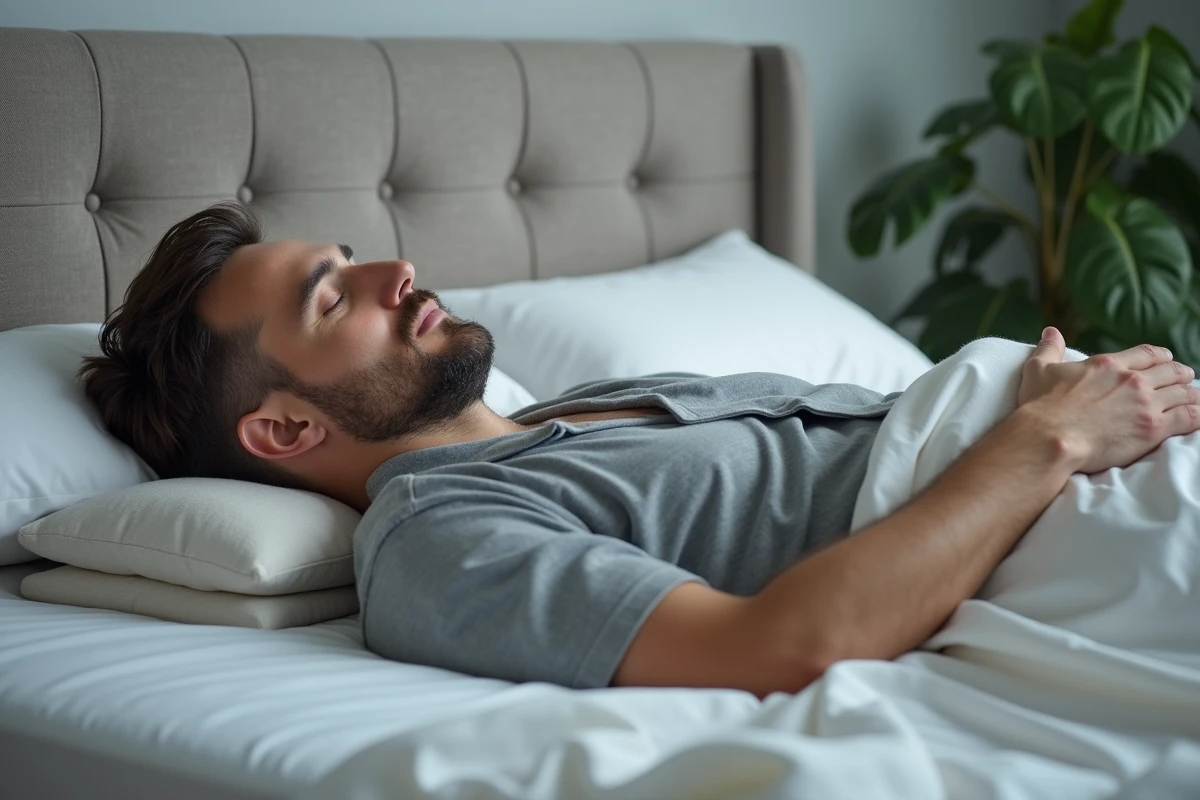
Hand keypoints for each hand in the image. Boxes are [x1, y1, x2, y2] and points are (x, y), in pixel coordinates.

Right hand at [1017, 327, 1199, 473]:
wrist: (1049, 437)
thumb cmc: (1040, 406)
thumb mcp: (1039, 370)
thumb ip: (1049, 349)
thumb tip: (1050, 332)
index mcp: (1109, 364)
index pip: (1147, 354)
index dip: (1160, 357)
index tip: (1165, 361)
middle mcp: (1132, 380)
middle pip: (1171, 371)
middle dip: (1180, 374)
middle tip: (1184, 379)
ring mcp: (1146, 404)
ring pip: (1184, 393)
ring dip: (1191, 394)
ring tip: (1194, 398)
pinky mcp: (1154, 428)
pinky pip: (1190, 417)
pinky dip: (1198, 415)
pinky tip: (1199, 415)